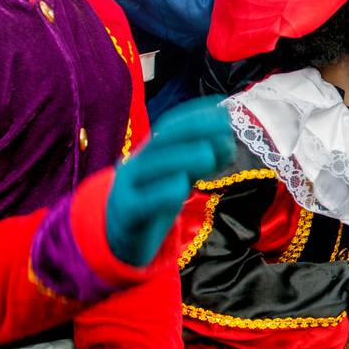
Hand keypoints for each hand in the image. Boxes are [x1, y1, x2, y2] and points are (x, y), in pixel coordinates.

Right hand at [106, 96, 235, 266]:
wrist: (121, 238)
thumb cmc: (155, 202)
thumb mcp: (180, 177)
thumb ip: (200, 162)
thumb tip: (228, 143)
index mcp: (150, 153)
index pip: (170, 126)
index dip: (196, 115)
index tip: (225, 110)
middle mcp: (137, 163)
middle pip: (162, 139)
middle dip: (194, 129)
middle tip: (225, 130)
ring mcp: (128, 187)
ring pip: (153, 167)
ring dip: (182, 158)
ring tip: (209, 157)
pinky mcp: (127, 213)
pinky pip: (143, 201)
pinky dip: (162, 193)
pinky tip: (181, 188)